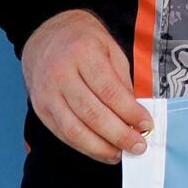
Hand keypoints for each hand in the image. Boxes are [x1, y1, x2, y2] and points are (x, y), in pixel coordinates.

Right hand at [21, 9, 152, 163]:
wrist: (46, 34)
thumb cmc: (84, 41)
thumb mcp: (110, 49)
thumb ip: (122, 81)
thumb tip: (135, 116)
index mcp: (83, 53)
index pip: (109, 91)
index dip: (130, 112)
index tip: (147, 125)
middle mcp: (61, 74)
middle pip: (92, 114)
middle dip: (119, 135)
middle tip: (138, 146)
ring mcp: (47, 93)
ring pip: (74, 130)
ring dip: (101, 148)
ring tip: (121, 154)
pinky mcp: (40, 108)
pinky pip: (63, 134)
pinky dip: (84, 147)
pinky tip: (101, 150)